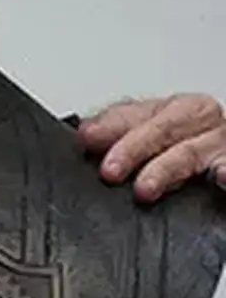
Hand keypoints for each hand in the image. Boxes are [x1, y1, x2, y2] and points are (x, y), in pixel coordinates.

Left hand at [75, 94, 225, 202]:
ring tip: (143, 188)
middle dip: (132, 149)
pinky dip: (225, 172)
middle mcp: (203, 122)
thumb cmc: (191, 148)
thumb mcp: (153, 135)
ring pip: (188, 153)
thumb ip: (121, 131)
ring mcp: (222, 146)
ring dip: (164, 169)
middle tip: (109, 171)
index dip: (110, 126)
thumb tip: (87, 132)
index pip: (138, 112)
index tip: (87, 138)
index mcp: (179, 109)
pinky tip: (221, 177)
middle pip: (163, 129)